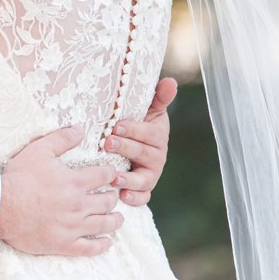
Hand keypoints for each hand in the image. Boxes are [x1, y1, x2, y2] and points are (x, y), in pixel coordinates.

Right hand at [0, 126, 122, 256]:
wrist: (1, 207)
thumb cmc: (19, 178)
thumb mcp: (39, 150)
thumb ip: (61, 139)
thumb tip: (80, 129)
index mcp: (75, 181)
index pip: (104, 176)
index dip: (110, 173)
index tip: (111, 174)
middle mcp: (79, 204)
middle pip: (108, 201)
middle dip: (113, 196)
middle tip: (112, 195)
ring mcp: (73, 226)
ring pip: (104, 224)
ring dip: (115, 220)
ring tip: (117, 218)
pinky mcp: (64, 244)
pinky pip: (90, 248)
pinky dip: (102, 245)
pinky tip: (106, 242)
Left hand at [105, 77, 176, 205]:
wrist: (132, 143)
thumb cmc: (137, 123)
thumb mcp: (148, 109)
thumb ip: (158, 97)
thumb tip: (171, 81)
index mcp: (157, 135)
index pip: (150, 133)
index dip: (134, 129)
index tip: (116, 125)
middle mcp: (157, 156)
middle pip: (144, 154)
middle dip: (126, 149)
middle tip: (107, 143)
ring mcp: (150, 174)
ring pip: (144, 178)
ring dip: (130, 178)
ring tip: (114, 177)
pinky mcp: (143, 188)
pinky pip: (143, 197)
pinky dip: (135, 198)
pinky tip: (123, 196)